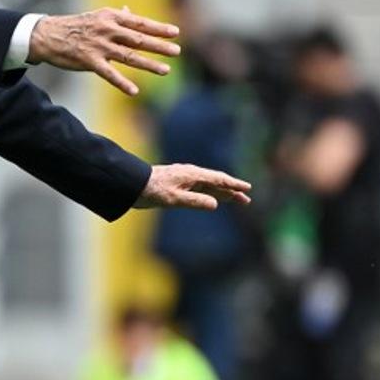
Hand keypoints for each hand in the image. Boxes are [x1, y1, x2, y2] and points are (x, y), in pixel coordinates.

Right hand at [27, 7, 180, 95]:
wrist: (47, 35)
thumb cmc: (75, 26)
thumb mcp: (96, 17)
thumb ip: (116, 17)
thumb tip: (130, 11)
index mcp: (110, 17)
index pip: (139, 23)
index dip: (158, 28)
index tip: (175, 32)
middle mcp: (107, 30)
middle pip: (138, 39)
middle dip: (159, 45)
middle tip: (177, 51)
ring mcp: (98, 46)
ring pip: (128, 56)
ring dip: (148, 64)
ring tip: (166, 70)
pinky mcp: (89, 61)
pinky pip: (109, 74)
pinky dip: (122, 83)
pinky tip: (135, 91)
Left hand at [133, 164, 251, 210]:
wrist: (132, 184)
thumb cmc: (152, 190)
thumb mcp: (175, 199)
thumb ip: (195, 201)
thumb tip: (216, 204)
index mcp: (192, 175)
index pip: (218, 179)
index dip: (234, 185)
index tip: (247, 189)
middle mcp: (191, 175)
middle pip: (216, 183)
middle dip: (232, 191)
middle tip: (246, 200)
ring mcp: (185, 180)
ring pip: (209, 186)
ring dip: (223, 193)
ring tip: (236, 200)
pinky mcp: (178, 186)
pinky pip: (200, 189)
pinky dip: (211, 194)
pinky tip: (214, 198)